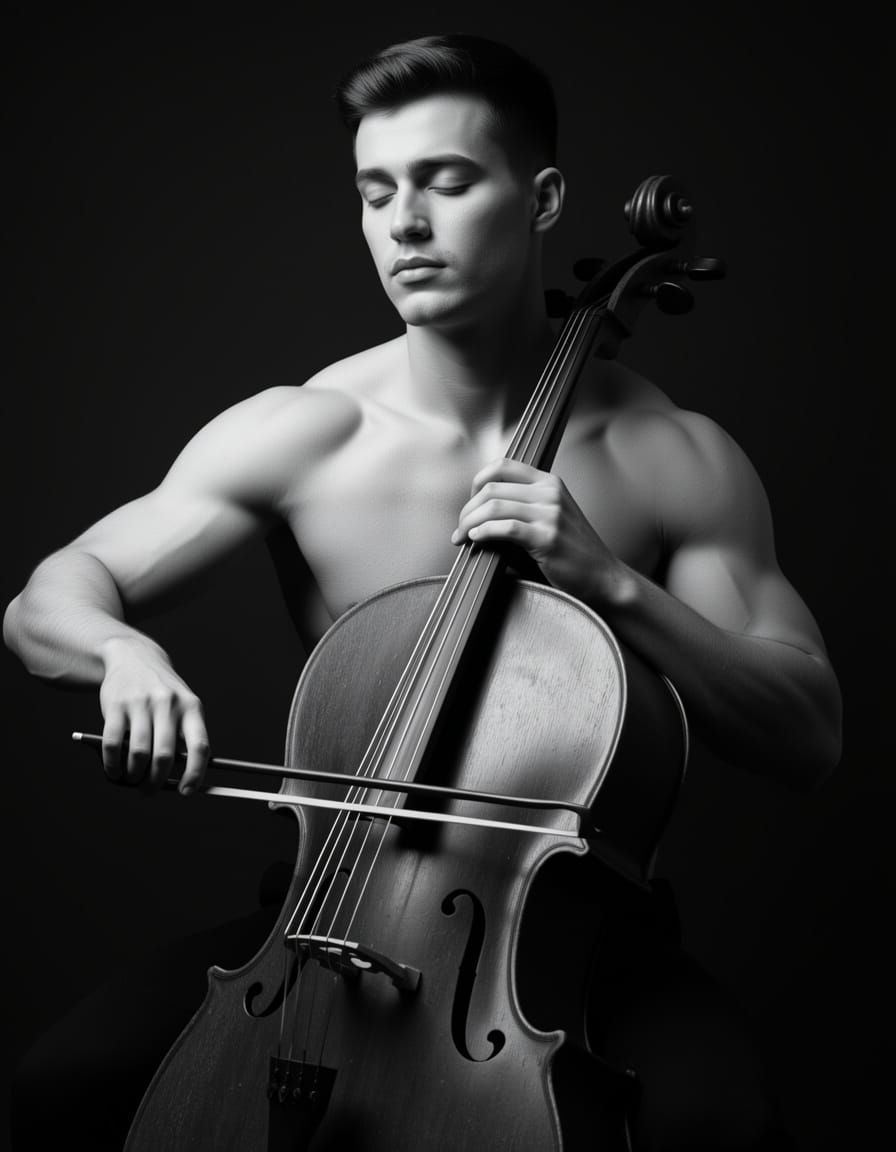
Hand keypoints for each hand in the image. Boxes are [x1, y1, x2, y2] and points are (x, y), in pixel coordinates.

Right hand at [99, 636, 208, 794]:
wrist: (133, 657)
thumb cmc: (162, 692)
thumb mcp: (181, 706)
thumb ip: (182, 737)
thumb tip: (177, 780)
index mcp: (191, 707)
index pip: (199, 746)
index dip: (195, 774)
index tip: (186, 791)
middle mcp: (169, 703)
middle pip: (165, 755)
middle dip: (156, 781)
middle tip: (148, 790)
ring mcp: (141, 703)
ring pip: (139, 753)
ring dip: (134, 775)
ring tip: (132, 780)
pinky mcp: (116, 705)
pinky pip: (113, 744)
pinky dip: (113, 764)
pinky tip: (114, 770)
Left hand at [451, 458, 624, 604]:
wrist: (603, 577)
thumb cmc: (572, 553)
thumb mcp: (549, 519)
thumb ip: (521, 509)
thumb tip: (478, 513)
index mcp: (549, 483)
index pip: (502, 466)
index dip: (477, 481)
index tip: (469, 503)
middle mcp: (550, 493)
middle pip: (492, 488)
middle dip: (468, 508)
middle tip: (460, 527)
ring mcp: (550, 514)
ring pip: (494, 506)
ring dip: (469, 522)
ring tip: (462, 536)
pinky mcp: (548, 537)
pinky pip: (505, 528)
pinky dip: (483, 532)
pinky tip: (475, 539)